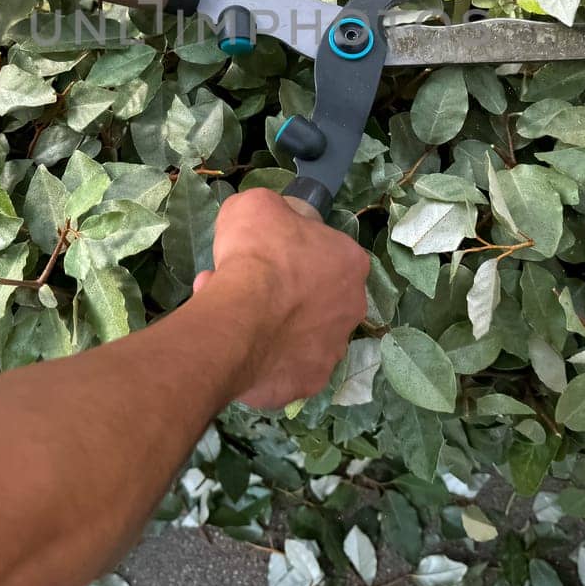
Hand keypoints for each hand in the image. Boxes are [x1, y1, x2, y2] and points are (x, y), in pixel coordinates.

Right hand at [192, 188, 369, 409]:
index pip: (327, 252)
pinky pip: (283, 365)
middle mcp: (353, 308)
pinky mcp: (309, 380)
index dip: (293, 251)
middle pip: (316, 295)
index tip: (266, 254)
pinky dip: (262, 355)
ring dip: (271, 322)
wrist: (241, 316)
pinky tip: (236, 342)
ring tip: (231, 313)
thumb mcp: (257, 205)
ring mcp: (332, 350)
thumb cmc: (257, 254)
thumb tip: (268, 222)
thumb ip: (272, 211)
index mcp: (351, 263)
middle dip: (285, 290)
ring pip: (299, 333)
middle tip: (247, 285)